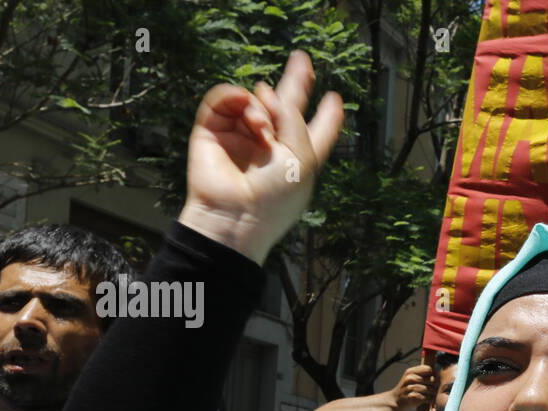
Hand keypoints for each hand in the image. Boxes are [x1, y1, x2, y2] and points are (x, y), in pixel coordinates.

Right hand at [178, 50, 344, 263]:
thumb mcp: (302, 158)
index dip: (327, 115)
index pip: (316, 131)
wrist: (235, 215)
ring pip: (254, 100)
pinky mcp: (212, 131)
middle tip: (302, 59)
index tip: (335, 98)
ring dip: (262, 106)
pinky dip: (234, 98)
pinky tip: (246, 111)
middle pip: (285, 106)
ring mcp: (241, 136)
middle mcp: (271, 145)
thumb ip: (293, 117)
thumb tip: (262, 90)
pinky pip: (224, 99)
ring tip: (263, 130)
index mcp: (299, 156)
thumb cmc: (275, 197)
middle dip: (295, 82)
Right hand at [385, 364, 435, 410]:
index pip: (429, 369)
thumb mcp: (410, 378)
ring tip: (433, 396)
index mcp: (410, 371)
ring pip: (431, 389)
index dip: (434, 375)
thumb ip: (421, 374)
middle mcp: (410, 378)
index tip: (434, 380)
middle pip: (432, 380)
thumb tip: (437, 374)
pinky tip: (429, 401)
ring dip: (434, 394)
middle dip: (435, 386)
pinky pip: (427, 398)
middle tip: (435, 390)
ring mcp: (410, 387)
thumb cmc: (405, 390)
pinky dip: (430, 401)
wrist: (394, 402)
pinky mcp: (412, 397)